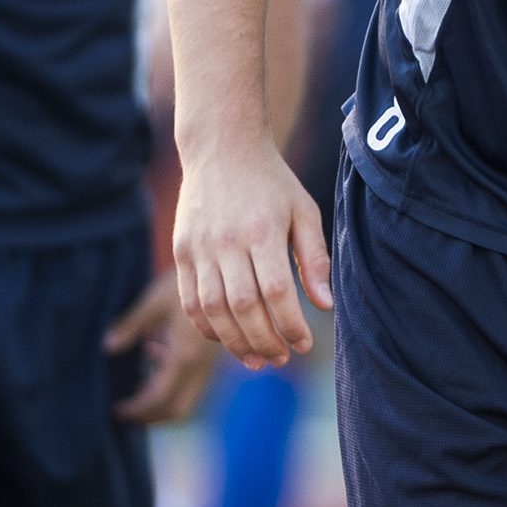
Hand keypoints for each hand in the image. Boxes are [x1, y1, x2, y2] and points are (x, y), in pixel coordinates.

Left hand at [107, 270, 224, 422]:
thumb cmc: (189, 279)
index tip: (116, 411)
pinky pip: (194, 382)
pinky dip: (173, 385)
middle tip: (125, 413)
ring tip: (137, 394)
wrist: (232, 269)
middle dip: (151, 417)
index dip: (138, 410)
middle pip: (178, 408)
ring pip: (188, 399)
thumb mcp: (156, 300)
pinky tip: (156, 356)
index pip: (160, 398)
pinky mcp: (213, 354)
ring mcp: (210, 362)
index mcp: (185, 356)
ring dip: (162, 403)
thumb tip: (108, 346)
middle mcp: (201, 365)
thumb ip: (132, 326)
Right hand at [170, 133, 330, 366]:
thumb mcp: (304, 211)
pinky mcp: (181, 251)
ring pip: (213, 309)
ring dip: (235, 342)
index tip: (304, 344)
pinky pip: (190, 301)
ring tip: (257, 358)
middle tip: (282, 358)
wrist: (222, 148)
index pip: (277, 291)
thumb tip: (325, 305)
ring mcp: (200, 247)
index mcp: (262, 231)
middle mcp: (227, 241)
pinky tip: (228, 339)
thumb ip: (315, 259)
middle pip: (244, 306)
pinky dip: (207, 327)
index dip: (290, 324)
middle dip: (265, 340)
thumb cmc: (272, 182)